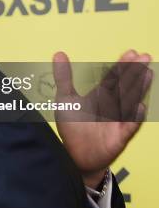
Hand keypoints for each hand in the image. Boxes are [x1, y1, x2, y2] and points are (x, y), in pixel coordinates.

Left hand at [52, 50, 152, 187]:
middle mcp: (112, 106)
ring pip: (130, 102)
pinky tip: (140, 107)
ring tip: (148, 74)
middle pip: (125, 86)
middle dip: (135, 72)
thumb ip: (64, 77)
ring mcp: (117, 120)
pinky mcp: (119, 137)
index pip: (113, 78)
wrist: (75, 155)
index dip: (122, 65)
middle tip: (145, 56)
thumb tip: (59, 53)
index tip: (131, 52)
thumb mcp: (65, 99)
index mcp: (101, 96)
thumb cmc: (73, 127)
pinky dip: (134, 118)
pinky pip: (129, 126)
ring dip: (139, 88)